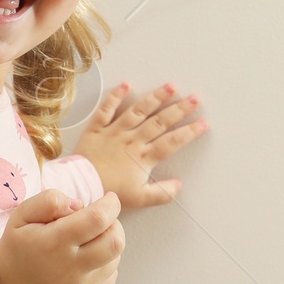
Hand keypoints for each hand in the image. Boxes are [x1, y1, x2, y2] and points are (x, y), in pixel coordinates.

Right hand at [0, 185, 122, 283]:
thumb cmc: (21, 244)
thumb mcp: (23, 214)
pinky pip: (111, 275)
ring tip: (87, 241)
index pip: (98, 219)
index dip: (111, 204)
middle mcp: (69, 269)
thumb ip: (49, 201)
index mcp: (53, 243)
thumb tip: (79, 205)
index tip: (109, 199)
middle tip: (100, 220)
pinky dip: (105, 263)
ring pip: (115, 258)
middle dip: (114, 224)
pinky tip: (85, 260)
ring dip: (108, 243)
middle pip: (115, 242)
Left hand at [75, 81, 207, 211]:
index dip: (189, 132)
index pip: (172, 142)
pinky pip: (107, 109)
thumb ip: (162, 193)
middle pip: (160, 122)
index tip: (203, 123)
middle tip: (195, 99)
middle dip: (180, 109)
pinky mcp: (97, 128)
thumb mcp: (139, 199)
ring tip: (170, 86)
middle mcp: (132, 141)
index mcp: (143, 158)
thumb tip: (179, 186)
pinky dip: (116, 96)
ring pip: (138, 111)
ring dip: (155, 98)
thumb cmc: (109, 193)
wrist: (80, 187)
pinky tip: (127, 84)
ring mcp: (115, 132)